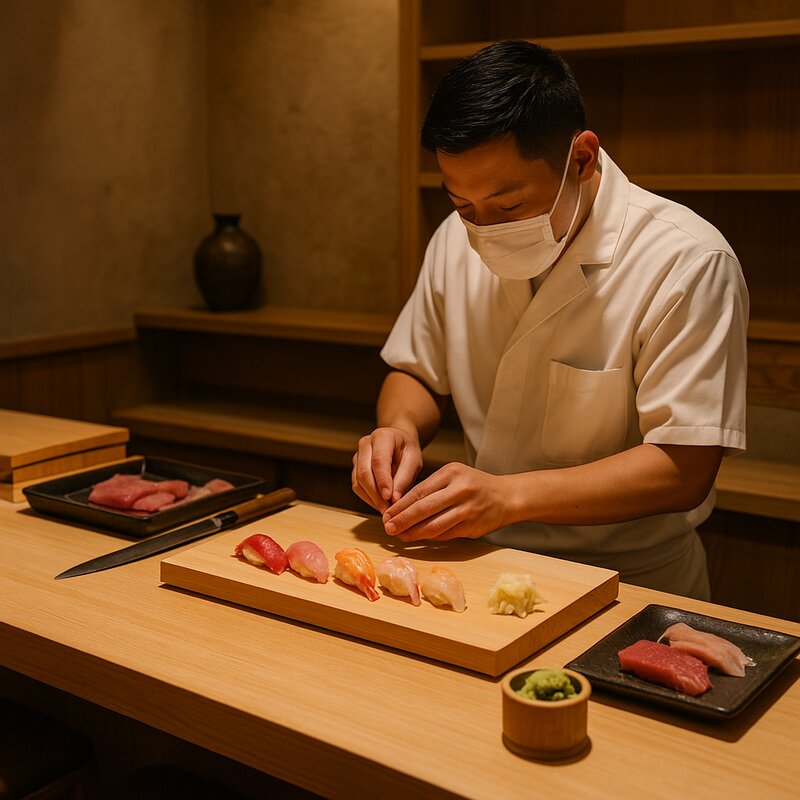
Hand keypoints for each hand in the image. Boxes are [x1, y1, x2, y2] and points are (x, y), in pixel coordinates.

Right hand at [351, 427, 423, 512]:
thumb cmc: (407, 450)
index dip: (383, 481)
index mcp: (382, 436)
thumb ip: (404, 478)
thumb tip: (394, 500)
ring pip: (358, 481)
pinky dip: (367, 498)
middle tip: (388, 510)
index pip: (379, 460)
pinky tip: (380, 505)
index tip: (389, 498)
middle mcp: (365, 444)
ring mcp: (357, 455)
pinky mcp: (355, 468)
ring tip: (386, 510)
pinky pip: (357, 486)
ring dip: (371, 499)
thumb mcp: (414, 461)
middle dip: (375, 494)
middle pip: (364, 472)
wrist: (399, 443)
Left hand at [381, 462, 512, 541]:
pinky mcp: (472, 527)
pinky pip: (445, 534)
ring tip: (400, 536)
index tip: (386, 514)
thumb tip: (401, 507)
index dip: (401, 505)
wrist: (507, 496)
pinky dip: (430, 537)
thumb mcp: (454, 476)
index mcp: (451, 473)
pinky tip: (419, 538)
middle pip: (424, 508)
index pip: (419, 491)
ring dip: (414, 533)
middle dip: (402, 520)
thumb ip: (432, 489)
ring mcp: (467, 509)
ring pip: (434, 525)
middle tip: (388, 528)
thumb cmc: (474, 485)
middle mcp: (460, 490)